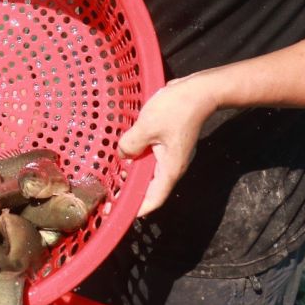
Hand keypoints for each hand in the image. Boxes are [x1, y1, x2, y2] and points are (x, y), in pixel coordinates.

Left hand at [118, 74, 219, 217]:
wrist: (199, 90)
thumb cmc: (176, 109)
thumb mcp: (146, 127)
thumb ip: (130, 144)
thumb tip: (122, 155)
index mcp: (169, 169)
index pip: (153, 199)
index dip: (136, 210)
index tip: (116, 214)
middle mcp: (171, 166)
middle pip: (148, 188)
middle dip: (128, 193)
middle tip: (105, 196)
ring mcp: (169, 155)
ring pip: (147, 172)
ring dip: (130, 175)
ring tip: (108, 177)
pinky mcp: (166, 143)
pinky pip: (148, 157)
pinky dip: (134, 160)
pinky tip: (120, 154)